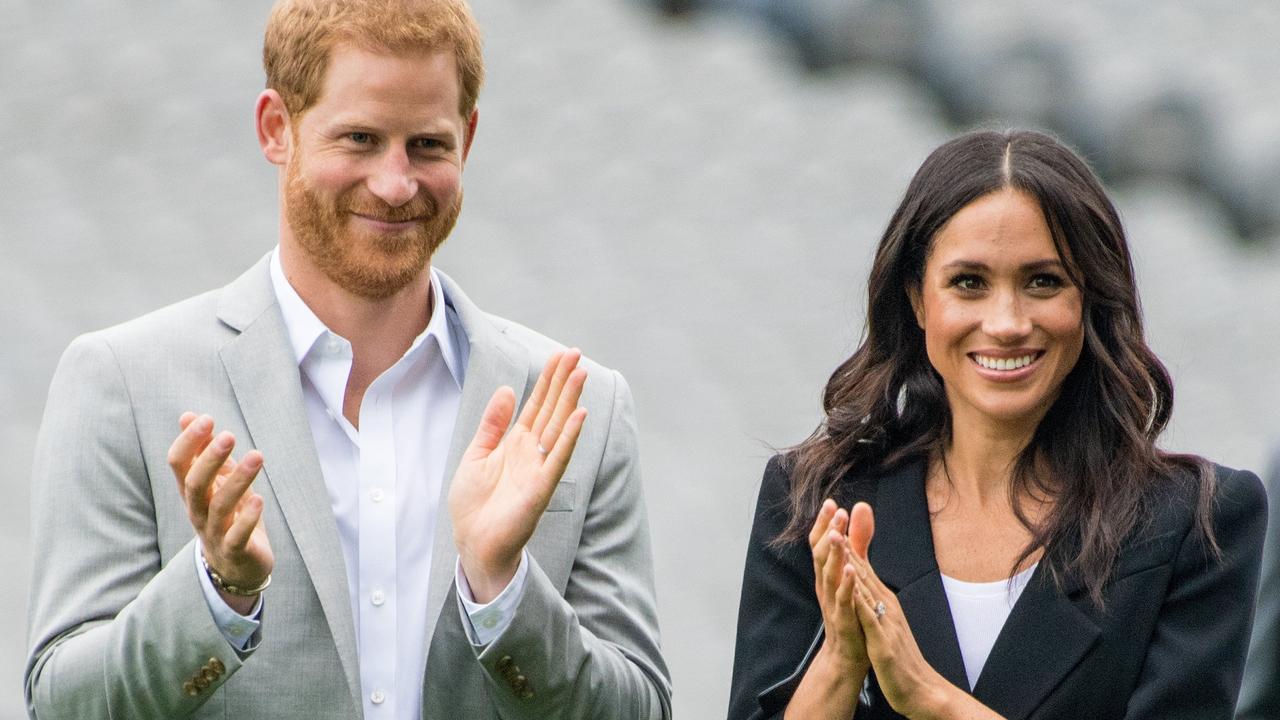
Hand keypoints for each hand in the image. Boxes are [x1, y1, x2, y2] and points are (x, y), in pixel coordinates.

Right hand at [168, 413, 273, 613]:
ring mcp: (215, 533)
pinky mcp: (235, 551)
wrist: (237, 567)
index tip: (206, 419)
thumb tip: (189, 416)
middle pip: (195, 485)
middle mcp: (198, 512)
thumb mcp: (217, 481)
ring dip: (238, 480)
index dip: (189, 442)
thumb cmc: (227, 516)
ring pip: (219, 506)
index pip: (179, 465)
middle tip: (229, 435)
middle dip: (210, 459)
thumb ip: (205, 452)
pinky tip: (259, 498)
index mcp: (192, 492)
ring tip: (257, 456)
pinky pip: (237, 536)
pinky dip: (248, 518)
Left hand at [449, 349, 587, 602]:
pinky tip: (579, 415)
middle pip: (552, 409)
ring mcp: (539, 468)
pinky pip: (558, 458)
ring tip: (581, 374)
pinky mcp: (541, 487)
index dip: (548, 380)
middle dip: (563, 382)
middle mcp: (532, 451)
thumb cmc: (474, 505)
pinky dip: (570, 437)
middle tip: (576, 354)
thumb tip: (506, 390)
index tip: (561, 356)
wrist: (473, 542)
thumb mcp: (476, 455)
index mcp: (516, 443)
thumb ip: (492, 424)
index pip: (537, 404)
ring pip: (559, 427)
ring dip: (571, 401)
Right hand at [783, 500, 875, 719]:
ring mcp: (832, 603)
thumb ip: (857, 543)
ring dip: (832, 554)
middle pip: (820, 555)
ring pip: (828, 575)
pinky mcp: (844, 619)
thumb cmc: (851, 613)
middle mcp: (825, 586)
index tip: (831, 503)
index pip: (820, 545)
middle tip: (834, 510)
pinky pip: (843, 600)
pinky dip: (846, 584)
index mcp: (827, 575)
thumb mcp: (852, 573)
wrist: (848, 656)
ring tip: (837, 535)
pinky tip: (852, 569)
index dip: (824, 524)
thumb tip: (859, 510)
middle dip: (827, 531)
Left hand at [845, 502, 979, 719]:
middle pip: (863, 567)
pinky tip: (850, 586)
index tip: (836, 513)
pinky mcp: (883, 642)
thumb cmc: (899, 654)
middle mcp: (886, 605)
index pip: (862, 565)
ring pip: (865, 586)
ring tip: (837, 535)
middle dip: (848, 538)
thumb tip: (865, 578)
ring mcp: (885, 622)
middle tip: (836, 510)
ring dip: (851, 560)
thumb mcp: (884, 621)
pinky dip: (860, 599)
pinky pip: (870, 618)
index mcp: (883, 600)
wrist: (920, 689)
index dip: (848, 539)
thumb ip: (874, 598)